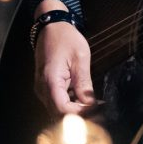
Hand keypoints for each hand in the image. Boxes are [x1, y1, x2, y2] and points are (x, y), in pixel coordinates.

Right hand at [33, 0, 96, 114]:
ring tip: (96, 107)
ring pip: (57, 111)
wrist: (50, 27)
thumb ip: (84, 83)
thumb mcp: (80, 58)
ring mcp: (42, 89)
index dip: (81, 114)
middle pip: (59, 114)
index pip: (63, 110)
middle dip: (79, 116)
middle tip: (100, 112)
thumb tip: (92, 104)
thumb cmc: (65, 38)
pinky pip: (57, 102)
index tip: (98, 111)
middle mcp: (42, 89)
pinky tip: (85, 101)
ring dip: (75, 112)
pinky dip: (70, 105)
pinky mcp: (46, 87)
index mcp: (50, 81)